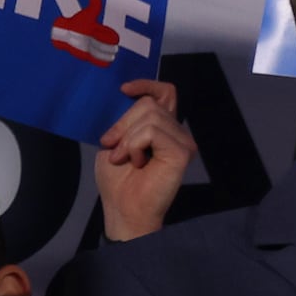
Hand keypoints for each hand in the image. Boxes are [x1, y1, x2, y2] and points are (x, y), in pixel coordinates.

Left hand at [92, 78, 195, 243]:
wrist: (124, 210)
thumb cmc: (118, 182)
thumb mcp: (115, 144)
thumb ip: (124, 122)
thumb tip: (125, 100)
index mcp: (162, 128)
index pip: (166, 93)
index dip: (147, 85)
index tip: (124, 90)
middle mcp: (176, 132)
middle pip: (149, 103)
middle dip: (123, 123)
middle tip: (112, 147)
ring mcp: (183, 141)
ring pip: (150, 116)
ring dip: (127, 138)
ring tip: (124, 159)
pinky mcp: (182, 152)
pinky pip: (152, 132)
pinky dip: (135, 145)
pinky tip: (136, 162)